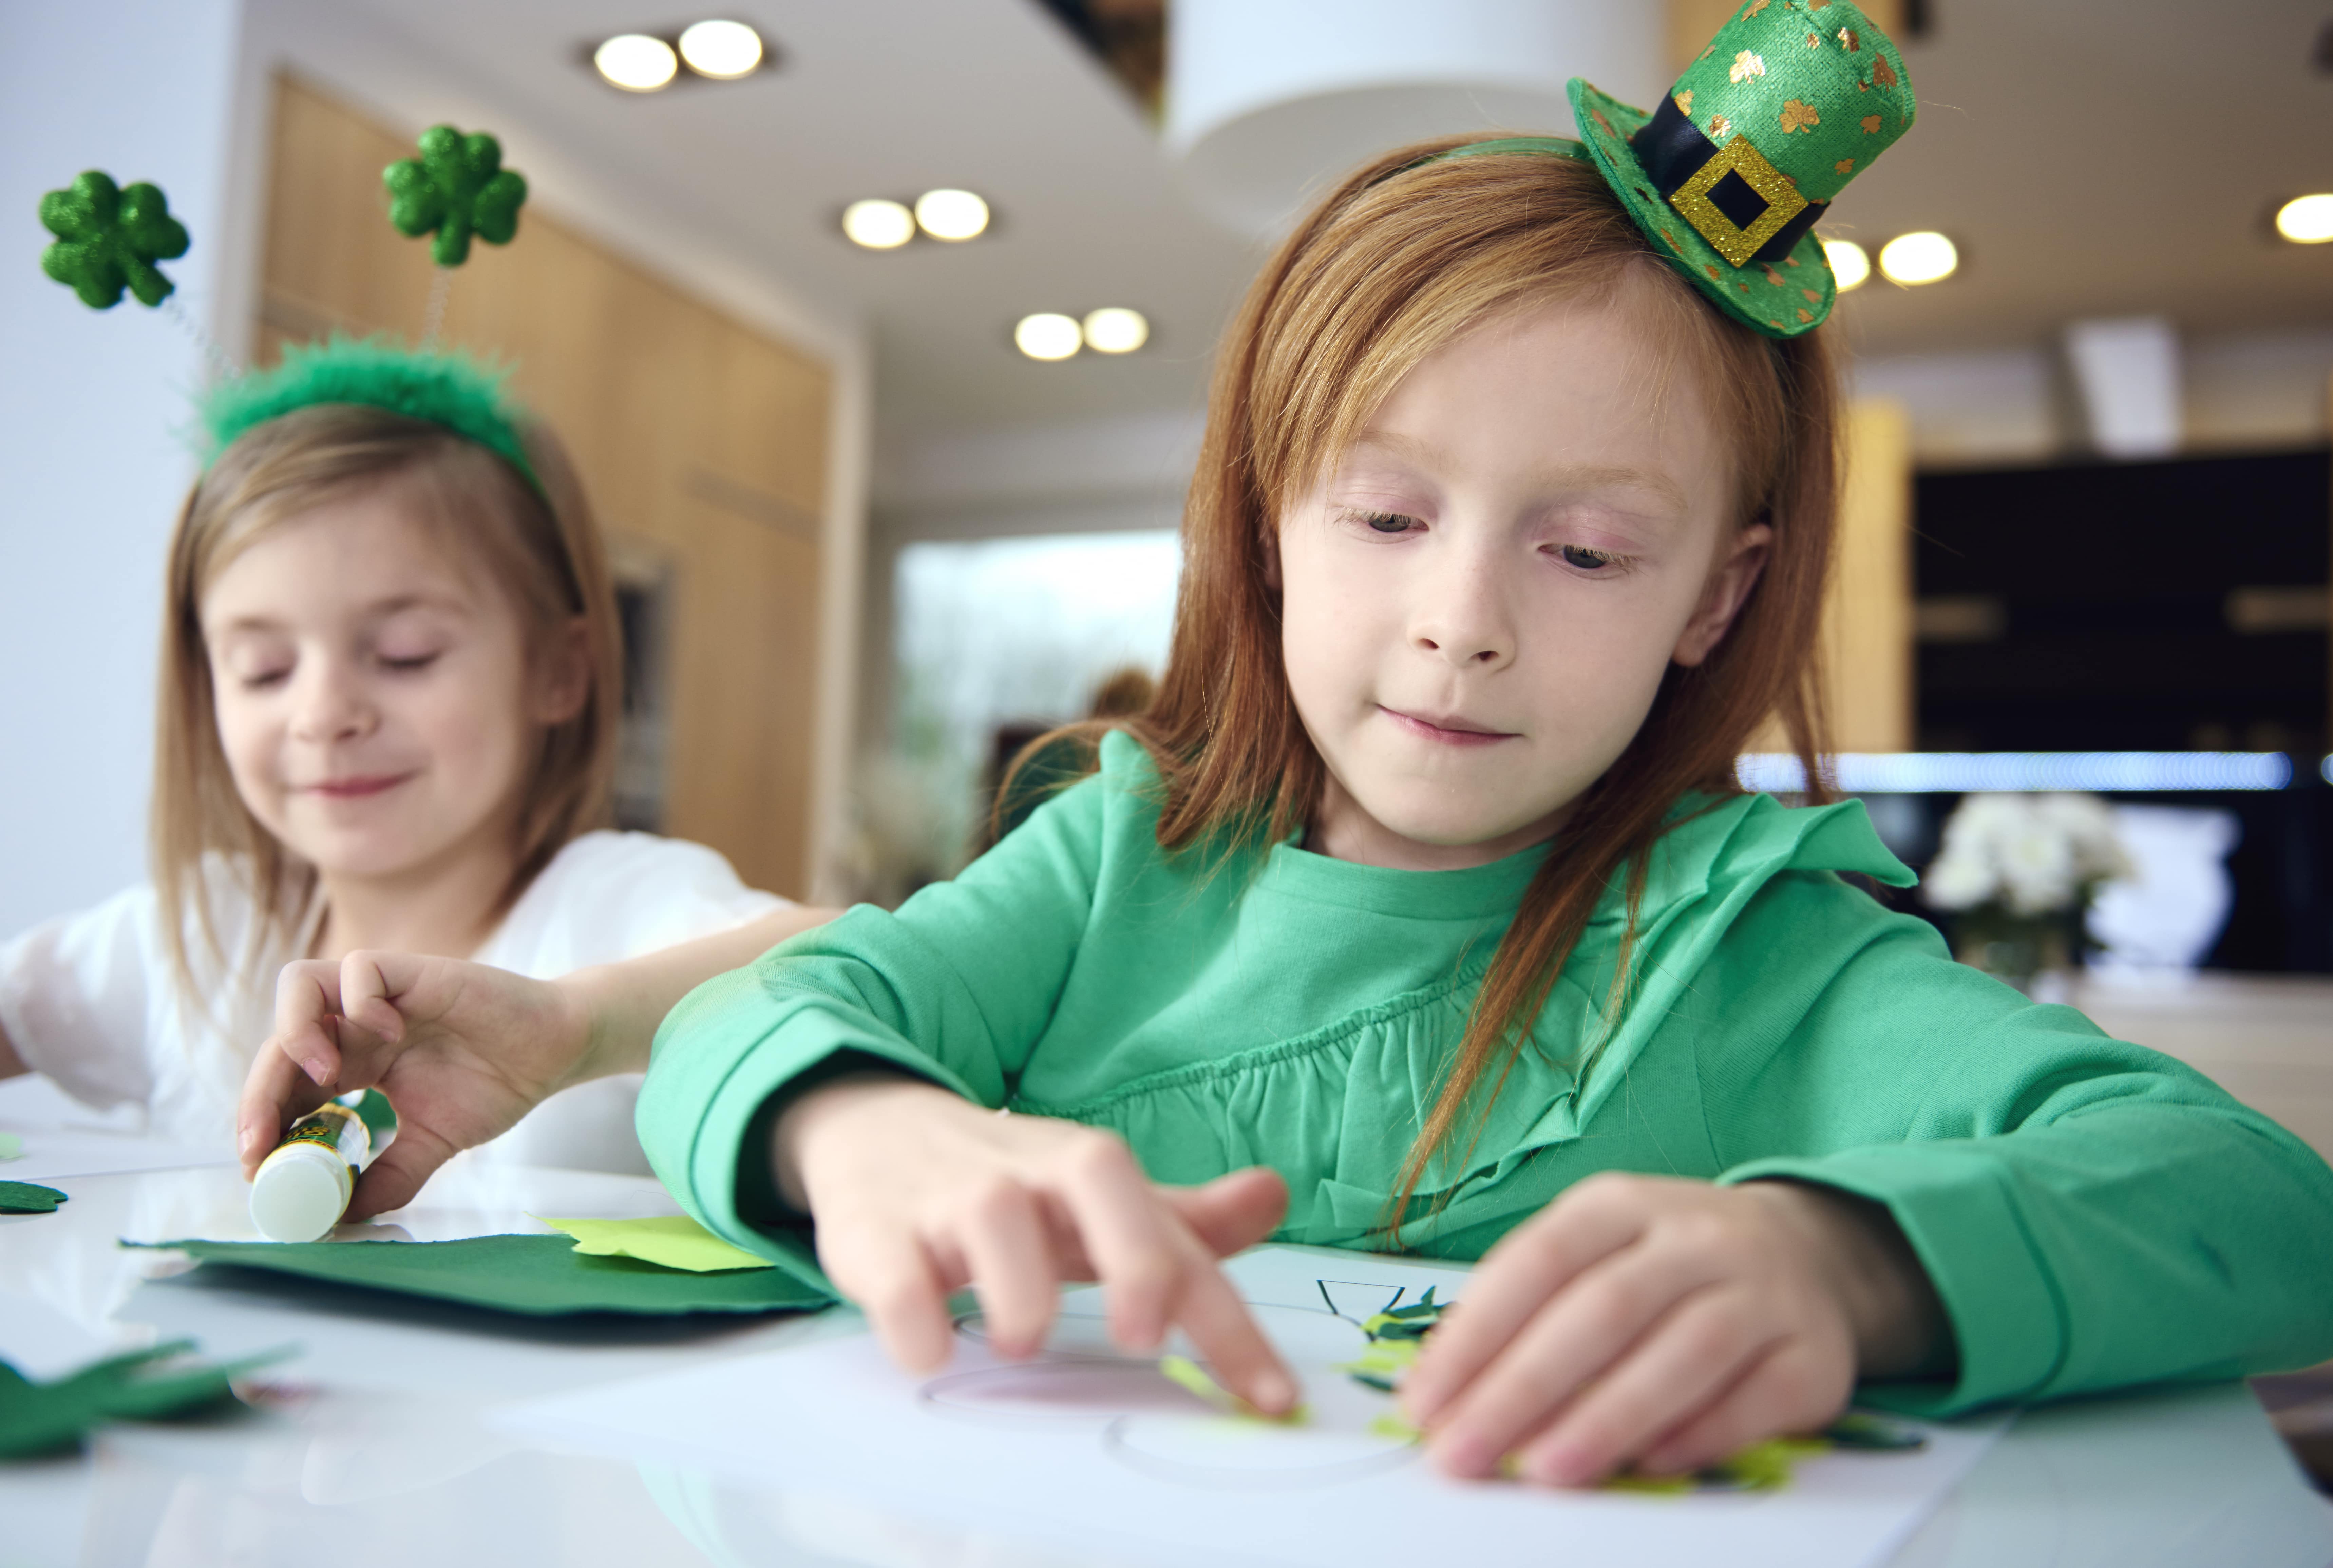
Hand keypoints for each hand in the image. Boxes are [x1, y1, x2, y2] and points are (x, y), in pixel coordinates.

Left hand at [237, 952, 592, 1217]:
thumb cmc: (495, 1086)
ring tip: (323, 1076)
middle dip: (258, 1095)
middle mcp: (356, 1026)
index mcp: (354, 1064)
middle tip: (262, 1144)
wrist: (556, 1050)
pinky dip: (362, 1003)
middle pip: (277, 1045)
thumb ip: (387, 1180)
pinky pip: (360, 968)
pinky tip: (391, 1036)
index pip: (285, 1086)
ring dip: (295, 1033)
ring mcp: (382, 996)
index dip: (261, 1121)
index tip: (257, 1168)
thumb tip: (339, 1219)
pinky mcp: (413, 972)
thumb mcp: (430, 1148)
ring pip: (298, 984)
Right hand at [780, 1074, 1298, 1412]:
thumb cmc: (1013, 1188)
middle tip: (1141, 1337)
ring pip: (991, 1221)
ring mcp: (949, 1195)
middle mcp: (1028, 1171)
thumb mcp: (1101, 1204)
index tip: (1272, 1397)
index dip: (1227, 1320)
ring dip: (1017, 1291)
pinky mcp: (876, 1229)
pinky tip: (929, 1352)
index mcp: (1092, 1169)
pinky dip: (913, 1315)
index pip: (1177, 1239)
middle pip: (1095, 1181)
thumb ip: (1186, 1222)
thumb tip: (1275, 1195)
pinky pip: (896, 1272)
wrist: (877, 1129)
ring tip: (1026, 1342)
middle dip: (1131, 1259)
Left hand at [1399, 1173, 1945, 1486]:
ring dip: (1607, 1418)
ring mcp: (1764, 1292)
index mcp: (1622, 1203)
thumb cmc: (1664, 1267)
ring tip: (1543, 1471)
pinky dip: (1699, 1435)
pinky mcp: (1815, 1355)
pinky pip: (1755, 1399)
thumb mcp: (1593, 1255)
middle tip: (1464, 1453)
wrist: (1807, 1253)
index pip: (1538, 1263)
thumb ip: (1526, 1312)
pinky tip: (1647, 1467)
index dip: (1476, 1335)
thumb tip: (1446, 1394)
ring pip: (1681, 1354)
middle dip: (1523, 1389)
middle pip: (1602, 1311)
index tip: (1425, 1403)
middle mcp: (1697, 1236)